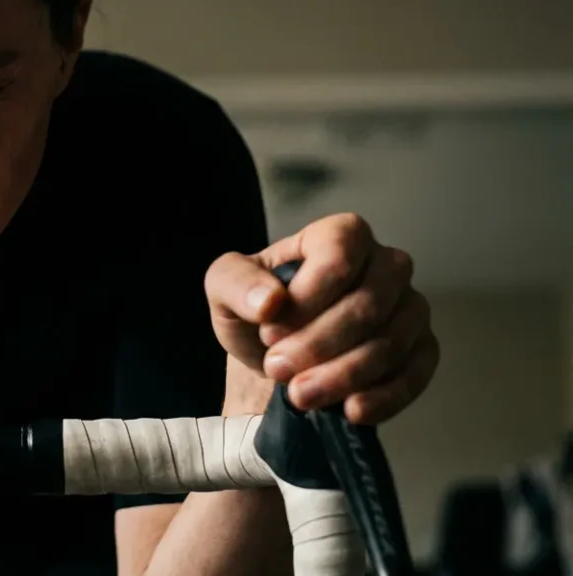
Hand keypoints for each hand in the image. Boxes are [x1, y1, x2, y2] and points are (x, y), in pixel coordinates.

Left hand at [205, 213, 438, 423]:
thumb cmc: (255, 312)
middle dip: (318, 345)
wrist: (274, 358)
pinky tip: (351, 410)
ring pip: (391, 342)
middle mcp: (386, 265)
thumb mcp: (225, 287)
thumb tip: (269, 301)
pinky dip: (385, 396)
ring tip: (300, 396)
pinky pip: (416, 372)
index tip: (270, 330)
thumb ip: (236, 282)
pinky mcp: (420, 348)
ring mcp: (409, 307)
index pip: (339, 254)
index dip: (306, 298)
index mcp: (341, 236)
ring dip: (344, 375)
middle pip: (368, 303)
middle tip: (277, 370)